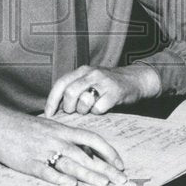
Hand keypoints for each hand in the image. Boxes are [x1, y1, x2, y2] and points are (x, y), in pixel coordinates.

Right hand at [0, 101, 126, 185]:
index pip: (93, 139)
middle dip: (105, 168)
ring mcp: (44, 151)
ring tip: (103, 183)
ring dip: (88, 174)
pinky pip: (47, 172)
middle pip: (86, 155)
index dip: (108, 152)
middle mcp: (57, 140)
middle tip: (120, 180)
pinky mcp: (30, 163)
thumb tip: (88, 150)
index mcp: (63, 130)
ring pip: (70, 164)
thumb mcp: (51, 127)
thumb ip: (68, 138)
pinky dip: (59, 179)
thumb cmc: (26, 128)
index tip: (120, 164)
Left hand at [44, 64, 161, 117]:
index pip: (61, 83)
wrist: (136, 80)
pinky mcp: (115, 92)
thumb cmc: (108, 85)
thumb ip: (75, 90)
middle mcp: (91, 73)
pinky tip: (103, 109)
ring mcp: (104, 82)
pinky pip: (99, 108)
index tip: (49, 114)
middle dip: (69, 107)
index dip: (52, 100)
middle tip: (74, 112)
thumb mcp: (90, 81)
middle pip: (70, 93)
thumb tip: (55, 109)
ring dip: (84, 111)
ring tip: (90, 109)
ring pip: (84, 101)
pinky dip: (98, 113)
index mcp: (82, 71)